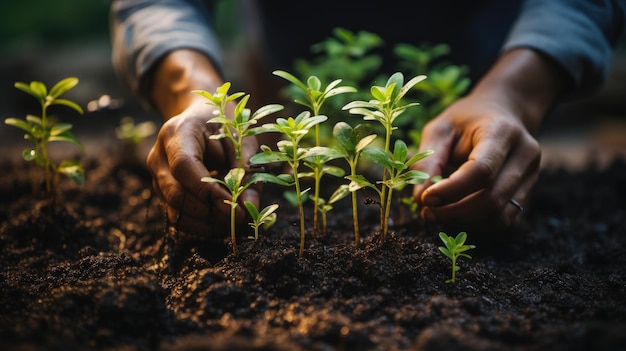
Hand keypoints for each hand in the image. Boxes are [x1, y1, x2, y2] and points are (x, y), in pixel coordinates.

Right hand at [146, 101, 260, 239]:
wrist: (200, 118)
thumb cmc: (224, 125)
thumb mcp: (241, 140)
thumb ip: (247, 171)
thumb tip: (249, 208)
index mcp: (177, 133)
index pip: (184, 166)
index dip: (207, 190)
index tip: (233, 206)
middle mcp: (159, 155)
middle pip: (175, 193)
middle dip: (208, 212)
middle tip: (238, 219)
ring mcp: (156, 176)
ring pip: (174, 211)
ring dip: (205, 224)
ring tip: (232, 223)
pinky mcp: (162, 192)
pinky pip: (176, 216)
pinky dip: (199, 226)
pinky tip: (220, 224)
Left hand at [411, 49, 566, 232]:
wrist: (504, 112)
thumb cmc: (467, 120)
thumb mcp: (441, 129)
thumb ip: (428, 160)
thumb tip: (420, 198)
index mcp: (503, 132)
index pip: (482, 171)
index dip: (452, 190)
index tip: (426, 198)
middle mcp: (525, 155)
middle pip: (492, 199)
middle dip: (454, 212)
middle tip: (428, 212)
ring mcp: (532, 176)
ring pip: (499, 215)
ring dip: (464, 222)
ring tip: (438, 214)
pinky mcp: (528, 192)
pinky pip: (504, 219)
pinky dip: (477, 224)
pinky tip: (456, 215)